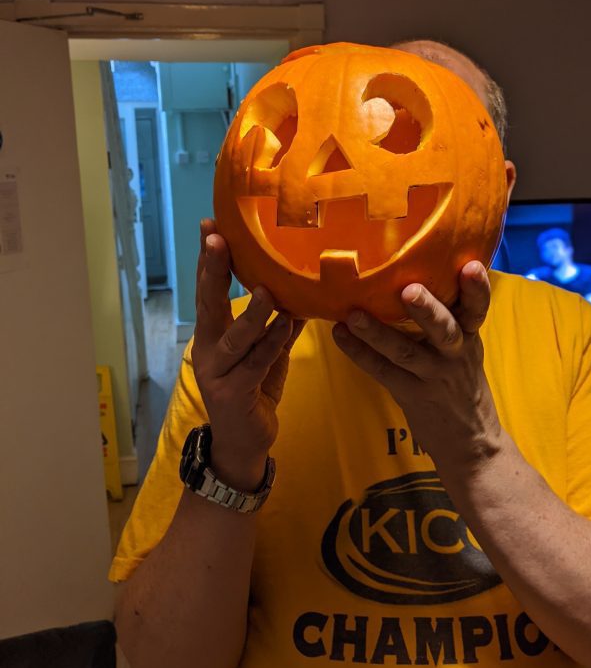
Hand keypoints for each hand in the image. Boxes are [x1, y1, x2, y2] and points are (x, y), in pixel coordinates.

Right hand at [191, 219, 302, 489]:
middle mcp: (207, 349)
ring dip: (251, 314)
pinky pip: (254, 364)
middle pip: (208, 304)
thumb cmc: (255, 392)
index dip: (209, 259)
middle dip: (212, 270)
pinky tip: (286, 326)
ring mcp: (217, 373)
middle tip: (217, 239)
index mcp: (213, 334)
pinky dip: (271, 343)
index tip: (210, 225)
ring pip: (234, 337)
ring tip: (268, 291)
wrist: (244, 443)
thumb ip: (280, 324)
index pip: (209, 289)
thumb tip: (305, 290)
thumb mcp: (268, 353)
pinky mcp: (232, 394)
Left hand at [332, 262, 503, 475]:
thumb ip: (450, 319)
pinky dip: (359, 353)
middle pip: (445, 329)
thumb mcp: (466, 350)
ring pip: (406, 352)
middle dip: (428, 310)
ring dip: (377, 332)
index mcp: (470, 337)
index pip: (478, 309)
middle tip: (409, 290)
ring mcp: (434, 377)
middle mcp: (455, 354)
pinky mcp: (413, 396)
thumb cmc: (464, 386)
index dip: (477, 288)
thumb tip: (419, 274)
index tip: (470, 266)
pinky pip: (383, 372)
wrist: (471, 443)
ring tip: (354, 314)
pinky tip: (340, 335)